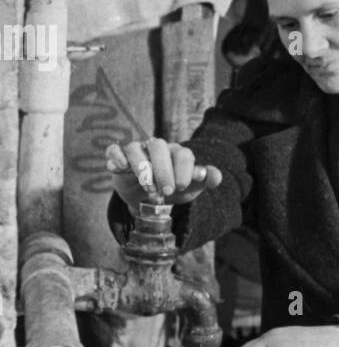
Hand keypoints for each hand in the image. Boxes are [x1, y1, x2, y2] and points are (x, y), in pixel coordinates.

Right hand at [105, 138, 222, 212]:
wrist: (150, 200)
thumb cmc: (172, 189)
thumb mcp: (190, 188)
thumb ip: (205, 180)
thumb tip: (216, 175)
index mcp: (176, 153)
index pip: (182, 153)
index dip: (183, 170)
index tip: (181, 187)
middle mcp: (156, 148)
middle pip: (158, 146)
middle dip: (163, 170)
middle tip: (166, 191)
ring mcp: (137, 152)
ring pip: (135, 147)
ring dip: (141, 167)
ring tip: (149, 188)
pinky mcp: (119, 159)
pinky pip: (114, 150)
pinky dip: (116, 157)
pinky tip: (119, 169)